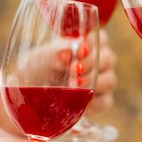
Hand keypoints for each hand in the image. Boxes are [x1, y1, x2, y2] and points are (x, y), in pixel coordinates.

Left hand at [0, 30, 116, 132]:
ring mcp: (103, 80)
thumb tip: (66, 54)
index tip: (80, 50)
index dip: (94, 43)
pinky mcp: (101, 100)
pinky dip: (94, 103)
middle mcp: (100, 60)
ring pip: (109, 80)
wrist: (32, 91)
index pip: (101, 38)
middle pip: (108, 58)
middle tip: (74, 70)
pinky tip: (81, 103)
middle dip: (91, 64)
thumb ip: (56, 54)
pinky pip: (105, 101)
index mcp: (89, 43)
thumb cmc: (40, 67)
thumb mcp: (43, 58)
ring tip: (75, 86)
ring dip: (93, 83)